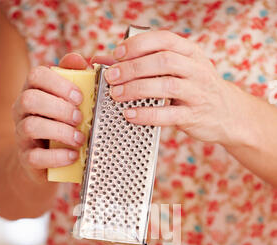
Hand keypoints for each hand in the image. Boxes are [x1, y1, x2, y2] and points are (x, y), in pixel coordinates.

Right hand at [12, 53, 87, 182]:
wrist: (42, 160)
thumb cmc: (59, 123)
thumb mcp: (66, 100)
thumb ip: (73, 78)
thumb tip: (80, 59)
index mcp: (32, 91)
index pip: (36, 75)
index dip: (58, 83)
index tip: (79, 96)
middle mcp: (22, 111)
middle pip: (30, 99)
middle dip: (59, 108)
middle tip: (80, 118)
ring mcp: (22, 135)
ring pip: (31, 126)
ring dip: (60, 131)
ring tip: (79, 139)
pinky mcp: (26, 159)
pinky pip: (35, 157)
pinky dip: (57, 156)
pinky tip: (72, 155)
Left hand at [104, 30, 240, 146]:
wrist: (228, 114)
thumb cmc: (195, 89)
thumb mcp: (178, 71)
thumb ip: (146, 64)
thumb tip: (105, 61)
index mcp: (191, 53)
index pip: (164, 40)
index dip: (139, 44)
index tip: (118, 53)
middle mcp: (196, 69)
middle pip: (163, 61)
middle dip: (133, 67)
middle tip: (111, 77)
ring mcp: (197, 93)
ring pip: (166, 85)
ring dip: (137, 88)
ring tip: (116, 94)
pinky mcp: (194, 116)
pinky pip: (169, 114)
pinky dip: (147, 114)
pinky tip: (130, 114)